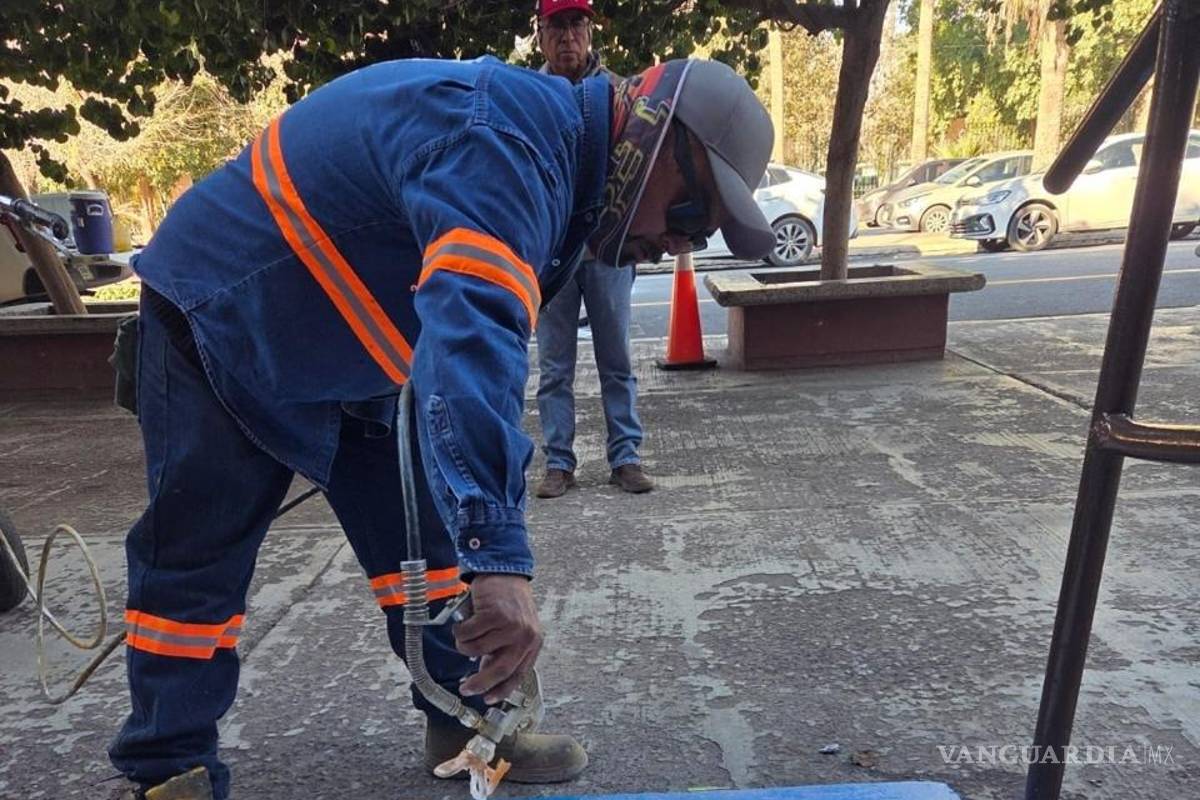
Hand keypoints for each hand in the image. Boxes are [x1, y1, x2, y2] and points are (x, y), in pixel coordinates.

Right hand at [454, 574, 542, 704]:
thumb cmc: (507, 601)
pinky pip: (467, 634)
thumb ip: (504, 650)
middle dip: (479, 682)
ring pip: (476, 650)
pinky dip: (459, 631)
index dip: (502, 690)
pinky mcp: (493, 614)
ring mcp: (510, 625)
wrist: (503, 570)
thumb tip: (486, 675)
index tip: (487, 699)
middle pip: (500, 670)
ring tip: (464, 635)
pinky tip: (463, 621)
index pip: (518, 674)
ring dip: (464, 646)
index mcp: (533, 642)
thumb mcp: (514, 628)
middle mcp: (525, 635)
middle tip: (465, 687)